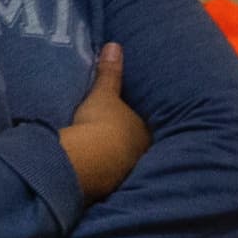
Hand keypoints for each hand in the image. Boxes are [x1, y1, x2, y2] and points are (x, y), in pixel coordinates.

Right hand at [58, 43, 150, 202]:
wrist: (86, 162)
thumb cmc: (102, 124)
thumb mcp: (104, 94)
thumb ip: (110, 73)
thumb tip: (115, 46)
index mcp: (148, 135)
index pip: (151, 129)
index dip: (144, 126)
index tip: (135, 124)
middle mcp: (145, 157)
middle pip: (142, 149)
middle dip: (135, 146)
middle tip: (122, 143)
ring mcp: (130, 176)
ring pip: (129, 166)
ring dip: (121, 162)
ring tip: (109, 159)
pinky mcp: (111, 191)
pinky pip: (110, 180)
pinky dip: (106, 175)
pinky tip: (98, 176)